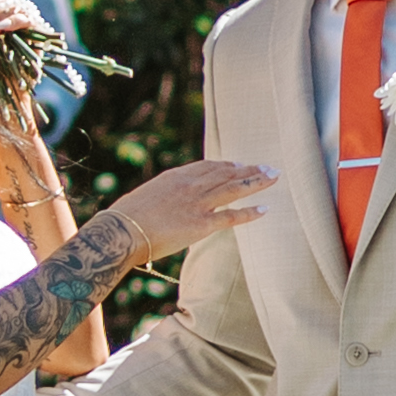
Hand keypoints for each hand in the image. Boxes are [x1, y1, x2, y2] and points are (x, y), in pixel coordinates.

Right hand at [112, 160, 271, 258]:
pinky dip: (249, 212)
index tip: (239, 165)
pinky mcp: (202, 224)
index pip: (208, 166)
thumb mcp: (146, 197)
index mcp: (176, 176)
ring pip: (234, 188)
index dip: (227, 165)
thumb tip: (165, 203)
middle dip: (249, 169)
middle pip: (227, 173)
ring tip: (273, 177)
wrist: (122, 230)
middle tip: (268, 166)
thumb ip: (163, 196)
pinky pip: (231, 216)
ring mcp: (198, 204)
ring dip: (256, 182)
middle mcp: (191, 186)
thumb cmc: (126, 218)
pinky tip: (264, 208)